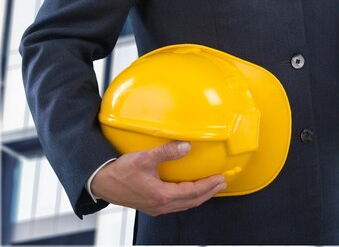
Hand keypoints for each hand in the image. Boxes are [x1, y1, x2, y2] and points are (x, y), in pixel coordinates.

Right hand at [91, 141, 226, 215]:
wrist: (101, 183)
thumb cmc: (119, 172)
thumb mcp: (144, 158)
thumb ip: (166, 151)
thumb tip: (185, 146)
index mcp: (161, 195)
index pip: (192, 192)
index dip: (208, 185)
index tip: (220, 178)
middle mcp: (161, 205)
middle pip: (192, 201)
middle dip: (209, 192)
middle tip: (222, 183)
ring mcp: (156, 208)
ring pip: (185, 205)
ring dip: (200, 196)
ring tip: (211, 187)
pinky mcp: (152, 206)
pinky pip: (177, 205)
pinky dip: (189, 198)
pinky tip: (191, 191)